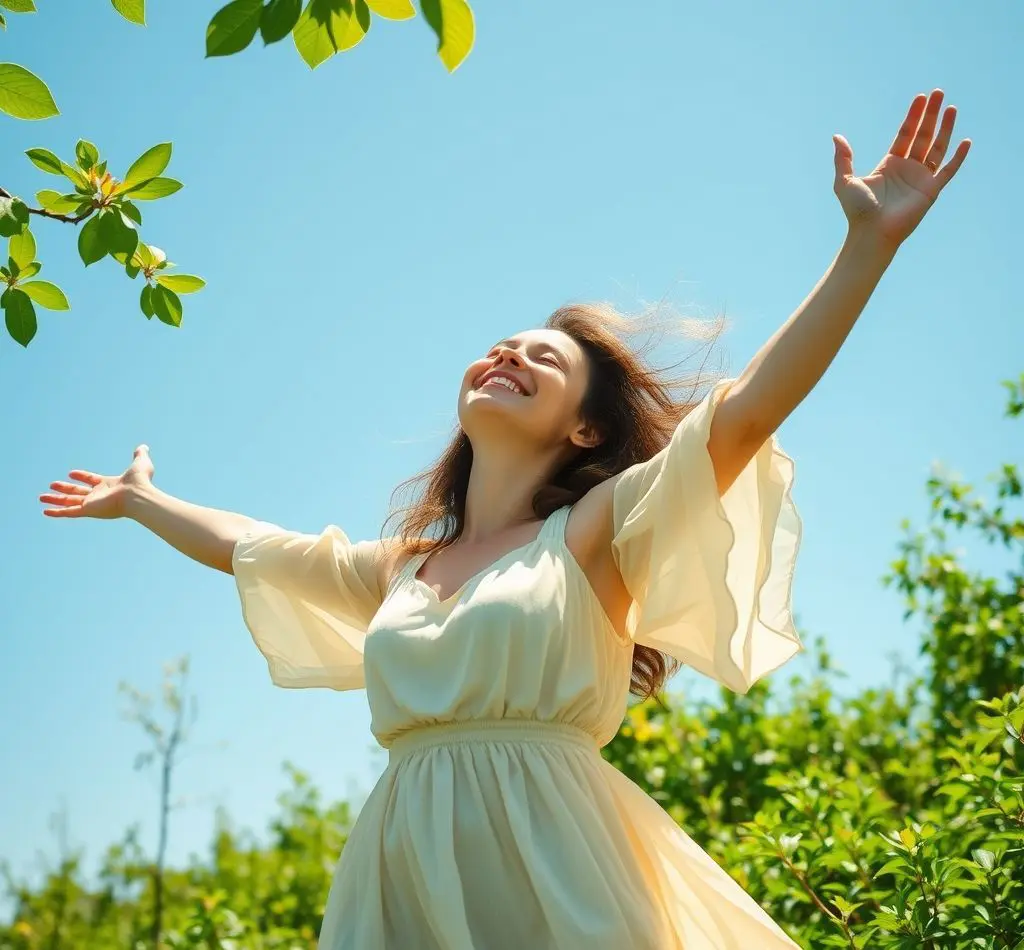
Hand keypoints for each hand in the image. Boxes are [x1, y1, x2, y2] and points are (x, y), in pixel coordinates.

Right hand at [40, 444, 154, 519]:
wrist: (138, 494)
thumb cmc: (140, 481)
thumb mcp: (140, 463)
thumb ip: (139, 454)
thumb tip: (143, 447)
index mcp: (109, 484)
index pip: (92, 480)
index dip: (82, 477)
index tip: (71, 473)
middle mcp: (99, 495)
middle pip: (77, 492)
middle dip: (64, 489)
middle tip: (52, 485)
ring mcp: (93, 503)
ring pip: (69, 502)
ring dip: (55, 499)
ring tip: (41, 497)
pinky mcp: (88, 510)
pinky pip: (69, 512)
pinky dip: (57, 512)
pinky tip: (45, 511)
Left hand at [833, 89, 970, 246]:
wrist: (870, 232)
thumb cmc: (857, 210)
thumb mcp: (845, 181)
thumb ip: (843, 158)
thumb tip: (836, 137)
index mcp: (890, 164)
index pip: (905, 134)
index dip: (913, 116)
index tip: (920, 98)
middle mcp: (907, 169)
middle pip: (922, 135)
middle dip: (930, 114)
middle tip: (938, 93)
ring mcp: (920, 179)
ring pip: (937, 147)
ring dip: (945, 128)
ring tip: (950, 108)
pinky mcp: (931, 191)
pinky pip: (948, 170)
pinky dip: (958, 157)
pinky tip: (965, 142)